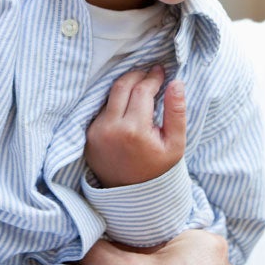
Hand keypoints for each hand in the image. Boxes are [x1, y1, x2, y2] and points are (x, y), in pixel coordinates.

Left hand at [85, 66, 186, 187]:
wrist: (131, 194)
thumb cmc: (157, 168)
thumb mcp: (175, 144)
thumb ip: (176, 112)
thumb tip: (176, 83)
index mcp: (134, 130)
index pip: (141, 90)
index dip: (153, 77)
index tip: (161, 71)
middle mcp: (110, 128)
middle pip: (121, 86)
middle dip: (137, 75)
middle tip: (150, 73)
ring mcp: (96, 132)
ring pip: (109, 95)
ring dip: (125, 86)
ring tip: (140, 85)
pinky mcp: (88, 135)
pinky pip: (101, 109)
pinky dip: (115, 101)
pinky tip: (127, 102)